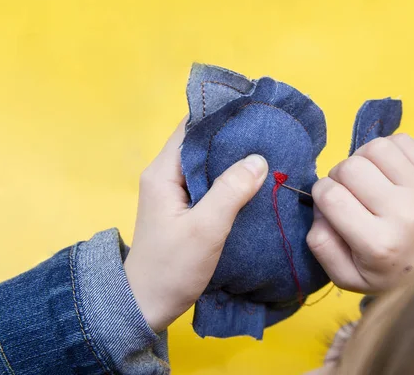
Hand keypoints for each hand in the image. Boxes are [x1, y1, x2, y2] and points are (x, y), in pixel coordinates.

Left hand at [124, 117, 267, 331]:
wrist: (147, 304)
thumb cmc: (172, 267)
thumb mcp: (205, 229)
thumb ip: (231, 192)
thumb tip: (258, 160)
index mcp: (163, 173)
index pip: (190, 128)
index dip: (218, 115)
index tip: (251, 109)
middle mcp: (165, 175)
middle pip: (200, 143)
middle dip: (231, 135)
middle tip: (266, 131)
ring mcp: (174, 192)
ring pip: (206, 163)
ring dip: (232, 158)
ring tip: (266, 151)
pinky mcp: (184, 207)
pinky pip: (209, 182)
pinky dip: (229, 178)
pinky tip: (253, 180)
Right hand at [307, 134, 413, 292]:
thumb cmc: (384, 272)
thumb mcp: (345, 276)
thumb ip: (322, 245)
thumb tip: (318, 206)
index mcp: (378, 243)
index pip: (331, 197)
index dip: (320, 192)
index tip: (328, 202)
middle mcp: (403, 214)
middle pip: (350, 167)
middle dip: (338, 175)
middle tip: (347, 191)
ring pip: (374, 148)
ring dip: (361, 159)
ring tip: (366, 178)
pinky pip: (400, 140)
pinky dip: (385, 149)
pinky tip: (384, 170)